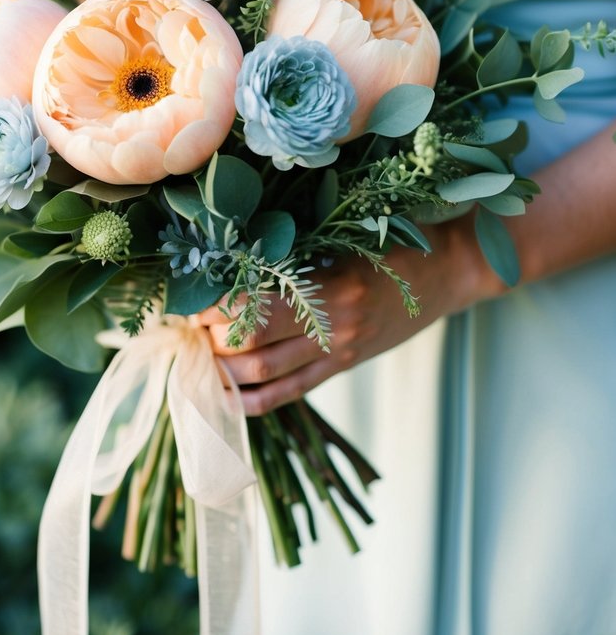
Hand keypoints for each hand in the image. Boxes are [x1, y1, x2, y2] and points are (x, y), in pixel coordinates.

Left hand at [197, 215, 502, 414]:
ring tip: (196, 354)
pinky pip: (290, 393)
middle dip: (209, 340)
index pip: (254, 309)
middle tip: (185, 326)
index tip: (188, 299)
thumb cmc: (399, 238)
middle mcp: (333, 328)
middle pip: (249, 347)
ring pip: (263, 376)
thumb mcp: (349, 233)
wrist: (450, 270)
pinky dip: (252, 401)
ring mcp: (338, 352)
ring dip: (222, 370)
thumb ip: (299, 248)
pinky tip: (224, 398)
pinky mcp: (342, 366)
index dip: (213, 309)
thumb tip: (234, 252)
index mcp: (332, 289)